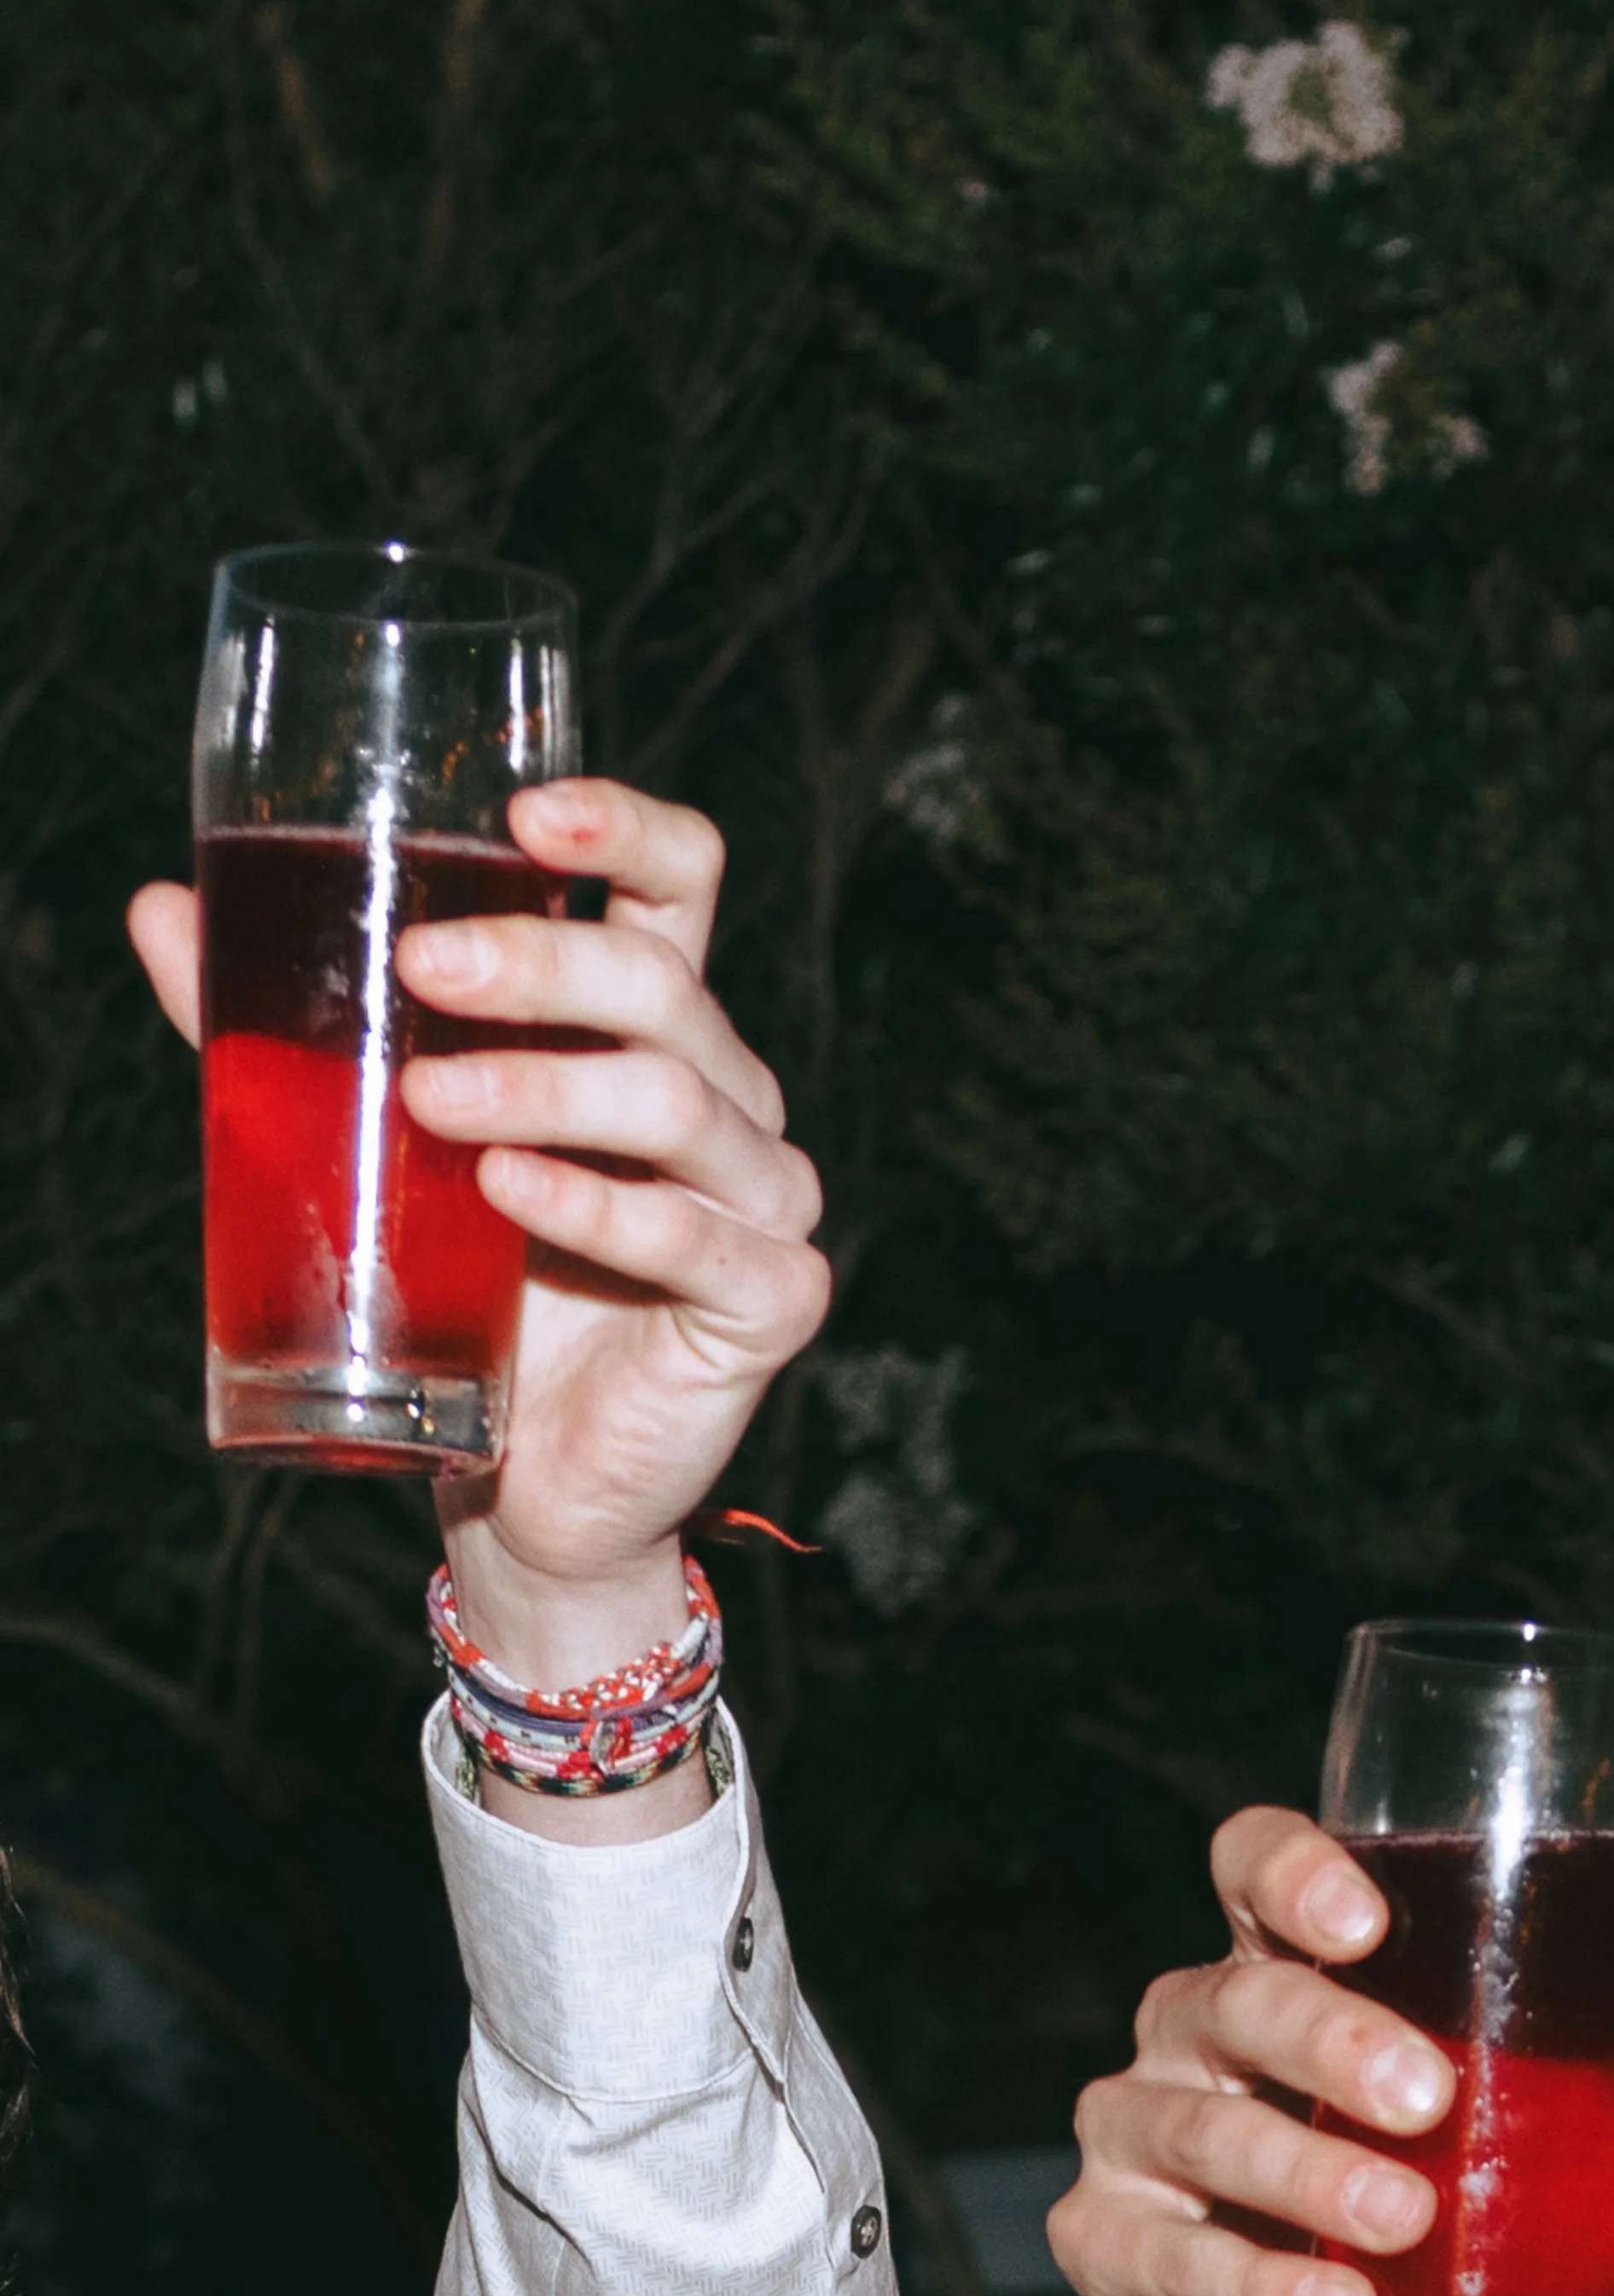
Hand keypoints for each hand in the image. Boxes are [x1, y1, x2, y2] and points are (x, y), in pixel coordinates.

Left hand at [129, 778, 827, 1705]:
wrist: (517, 1483)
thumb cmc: (463, 1292)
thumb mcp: (372, 1141)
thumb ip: (286, 1032)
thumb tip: (160, 909)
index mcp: (652, 1031)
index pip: (681, 886)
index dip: (627, 828)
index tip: (526, 812)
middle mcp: (729, 1096)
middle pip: (666, 986)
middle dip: (543, 962)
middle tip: (423, 971)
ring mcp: (763, 1199)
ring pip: (682, 1103)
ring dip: (550, 1087)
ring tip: (433, 1100)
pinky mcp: (771, 1301)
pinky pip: (697, 1239)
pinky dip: (602, 1212)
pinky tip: (516, 1192)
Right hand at [1048, 1808, 1613, 2295]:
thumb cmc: (1403, 2216)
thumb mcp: (1499, 2140)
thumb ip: (1598, 2083)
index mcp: (1276, 1968)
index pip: (1249, 1866)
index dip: (1288, 1870)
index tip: (1361, 1914)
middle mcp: (1188, 2031)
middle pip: (1237, 1998)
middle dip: (1332, 2039)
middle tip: (1431, 2097)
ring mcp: (1132, 2134)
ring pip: (1203, 2127)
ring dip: (1309, 2177)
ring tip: (1407, 2225)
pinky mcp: (1106, 2244)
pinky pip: (1172, 2255)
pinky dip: (1260, 2287)